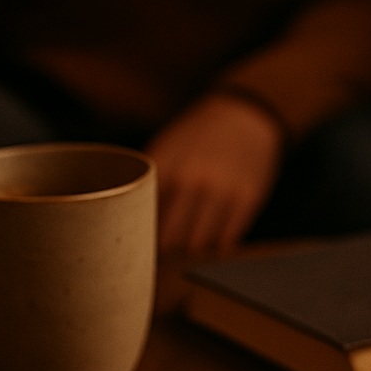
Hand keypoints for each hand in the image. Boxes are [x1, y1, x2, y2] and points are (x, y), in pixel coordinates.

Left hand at [147, 94, 283, 253]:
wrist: (245, 114)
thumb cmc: (197, 136)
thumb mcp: (165, 149)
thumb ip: (145, 184)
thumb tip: (123, 222)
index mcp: (164, 168)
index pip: (141, 219)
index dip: (136, 238)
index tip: (134, 246)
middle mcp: (192, 181)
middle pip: (168, 239)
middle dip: (161, 252)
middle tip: (157, 256)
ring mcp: (222, 192)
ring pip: (197, 245)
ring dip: (187, 254)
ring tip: (181, 253)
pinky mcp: (247, 200)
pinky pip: (225, 242)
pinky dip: (213, 249)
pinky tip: (207, 243)